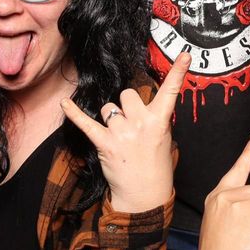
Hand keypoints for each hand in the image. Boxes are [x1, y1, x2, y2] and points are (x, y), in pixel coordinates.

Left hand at [61, 52, 188, 213]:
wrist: (145, 194)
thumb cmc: (155, 164)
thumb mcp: (164, 138)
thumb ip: (154, 117)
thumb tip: (140, 102)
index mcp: (160, 121)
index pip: (170, 92)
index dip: (178, 72)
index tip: (184, 55)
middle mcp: (142, 123)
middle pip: (128, 94)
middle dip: (127, 105)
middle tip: (131, 124)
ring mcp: (122, 133)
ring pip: (109, 107)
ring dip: (111, 118)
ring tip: (119, 136)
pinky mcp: (105, 143)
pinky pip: (87, 123)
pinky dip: (74, 113)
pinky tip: (65, 104)